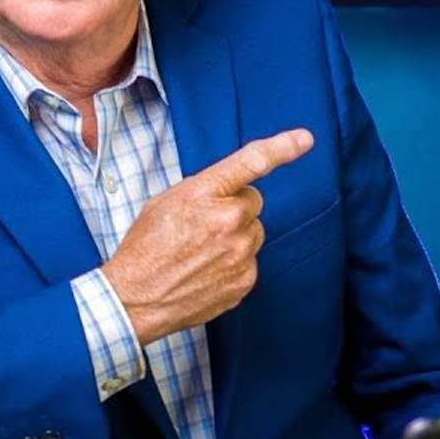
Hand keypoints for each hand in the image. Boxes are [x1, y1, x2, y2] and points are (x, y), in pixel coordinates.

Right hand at [101, 128, 314, 344]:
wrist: (135, 299)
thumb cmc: (146, 247)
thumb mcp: (166, 201)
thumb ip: (206, 189)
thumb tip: (234, 189)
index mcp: (205, 194)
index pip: (251, 163)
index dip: (282, 148)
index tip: (305, 139)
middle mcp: (228, 221)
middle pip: (253, 202)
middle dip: (234, 209)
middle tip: (202, 226)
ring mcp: (240, 253)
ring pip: (252, 232)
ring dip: (235, 237)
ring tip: (200, 252)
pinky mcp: (245, 280)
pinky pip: (249, 260)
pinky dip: (233, 263)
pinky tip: (206, 270)